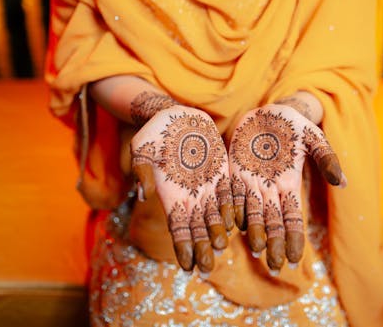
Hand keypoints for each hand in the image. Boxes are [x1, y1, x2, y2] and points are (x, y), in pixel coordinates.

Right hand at [130, 104, 233, 274]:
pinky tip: (239, 223)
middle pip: (198, 228)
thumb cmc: (154, 133)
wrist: (175, 115)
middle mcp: (190, 195)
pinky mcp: (222, 172)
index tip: (186, 267)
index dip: (182, 247)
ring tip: (221, 248)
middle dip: (202, 248)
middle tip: (208, 267)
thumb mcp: (142, 148)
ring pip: (216, 215)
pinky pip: (231, 194)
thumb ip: (142, 171)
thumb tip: (143, 195)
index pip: (178, 227)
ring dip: (218, 232)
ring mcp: (208, 185)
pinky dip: (234, 209)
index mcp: (171, 194)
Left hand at [228, 104, 344, 273]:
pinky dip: (230, 210)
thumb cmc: (294, 125)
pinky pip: (230, 194)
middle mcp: (270, 189)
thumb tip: (344, 184)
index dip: (294, 239)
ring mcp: (251, 182)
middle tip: (274, 267)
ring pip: (251, 213)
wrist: (269, 111)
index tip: (295, 260)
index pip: (293, 219)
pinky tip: (228, 226)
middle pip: (272, 223)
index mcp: (289, 185)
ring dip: (254, 233)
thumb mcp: (313, 138)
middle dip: (274, 245)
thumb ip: (326, 159)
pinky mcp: (234, 171)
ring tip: (256, 251)